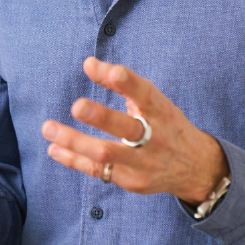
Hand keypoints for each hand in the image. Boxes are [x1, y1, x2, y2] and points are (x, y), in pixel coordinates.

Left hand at [42, 57, 227, 204]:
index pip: (146, 94)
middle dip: (101, 117)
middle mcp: (155, 137)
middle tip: (77, 106)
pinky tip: (55, 148)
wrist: (195, 167)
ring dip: (74, 141)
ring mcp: (144, 162)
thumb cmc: (165, 124)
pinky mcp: (132, 181)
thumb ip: (121, 82)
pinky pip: (99, 170)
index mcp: (161, 111)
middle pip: (127, 128)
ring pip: (106, 153)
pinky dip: (74, 159)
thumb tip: (88, 63)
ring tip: (48, 128)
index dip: (129, 83)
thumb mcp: (152, 101)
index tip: (113, 71)